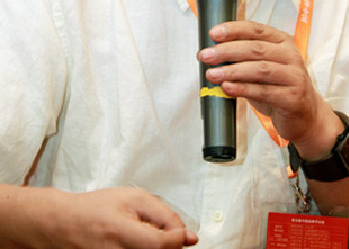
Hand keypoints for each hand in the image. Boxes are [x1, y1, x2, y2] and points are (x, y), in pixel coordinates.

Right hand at [4, 186, 197, 248]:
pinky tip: (137, 243)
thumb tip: (189, 236)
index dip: (178, 238)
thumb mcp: (133, 198)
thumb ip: (164, 214)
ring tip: (144, 236)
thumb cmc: (96, 208)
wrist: (66, 224)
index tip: (185, 234)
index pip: (162, 244)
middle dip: (169, 246)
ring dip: (157, 248)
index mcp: (121, 232)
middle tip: (161, 232)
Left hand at [198, 21, 341, 159]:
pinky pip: (263, 91)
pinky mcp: (292, 98)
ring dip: (231, 71)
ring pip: (259, 69)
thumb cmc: (278, 87)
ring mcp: (294, 76)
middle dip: (227, 51)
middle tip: (205, 55)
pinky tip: (226, 88)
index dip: (233, 29)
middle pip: (255, 48)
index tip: (213, 33)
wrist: (306, 116)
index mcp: (283, 41)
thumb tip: (213, 53)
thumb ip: (245, 57)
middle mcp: (291, 55)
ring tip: (211, 74)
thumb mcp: (264, 66)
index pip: (256, 29)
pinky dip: (242, 89)